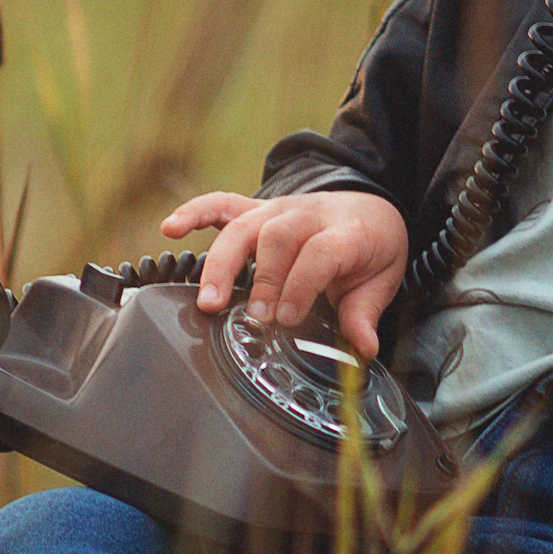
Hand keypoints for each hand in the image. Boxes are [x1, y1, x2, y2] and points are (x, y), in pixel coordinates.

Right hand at [160, 190, 410, 358]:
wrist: (370, 207)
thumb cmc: (371, 248)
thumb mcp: (381, 279)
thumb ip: (365, 312)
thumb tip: (363, 349)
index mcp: (346, 232)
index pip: (320, 251)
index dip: (302, 284)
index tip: (287, 318)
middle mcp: (308, 215)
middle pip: (278, 237)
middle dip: (264, 279)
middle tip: (255, 318)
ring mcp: (279, 209)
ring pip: (245, 226)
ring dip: (223, 263)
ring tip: (210, 301)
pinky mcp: (257, 209)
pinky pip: (222, 204)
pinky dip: (195, 213)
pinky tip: (170, 229)